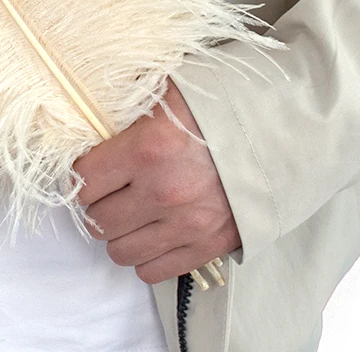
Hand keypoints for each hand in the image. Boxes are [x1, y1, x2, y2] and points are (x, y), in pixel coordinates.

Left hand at [72, 77, 240, 284]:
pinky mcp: (206, 248)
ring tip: (129, 211)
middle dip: (98, 204)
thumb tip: (89, 109)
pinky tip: (150, 231)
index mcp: (146, 149)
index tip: (92, 167)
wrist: (277, 133)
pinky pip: (153, 271)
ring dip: (118, 232)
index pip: (84, 181)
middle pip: (97, 220)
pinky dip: (144, 255)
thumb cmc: (215, 107)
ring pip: (120, 251)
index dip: (82, 174)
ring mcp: (185, 226)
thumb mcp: (163, 89)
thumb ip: (124, 104)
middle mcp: (162, 193)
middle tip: (109, 189)